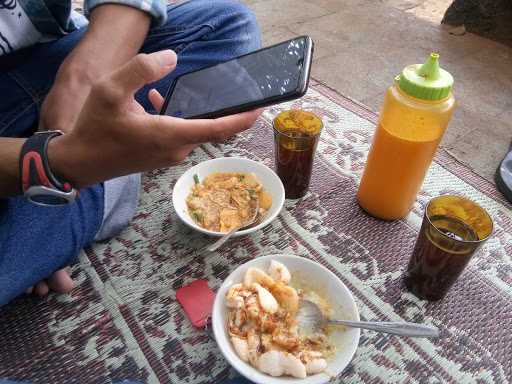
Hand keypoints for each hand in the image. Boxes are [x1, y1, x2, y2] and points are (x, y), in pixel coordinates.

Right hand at [48, 50, 260, 188]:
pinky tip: (154, 102)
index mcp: (170, 134)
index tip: (260, 109)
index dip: (241, 119)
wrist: (80, 164)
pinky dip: (175, 117)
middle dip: (222, 111)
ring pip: (193, 129)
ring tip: (167, 92)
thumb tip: (170, 58)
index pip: (218, 128)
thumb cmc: (94, 128)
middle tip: (231, 91)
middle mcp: (176, 149)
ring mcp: (169, 155)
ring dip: (190, 111)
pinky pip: (179, 134)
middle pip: (210, 128)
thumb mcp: (110, 90)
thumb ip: (141, 70)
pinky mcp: (162, 156)